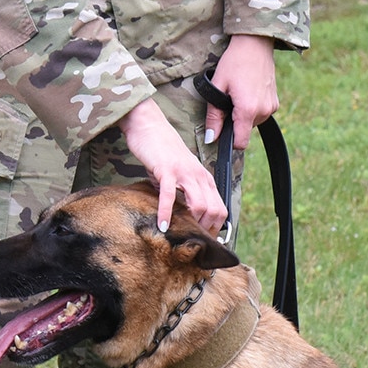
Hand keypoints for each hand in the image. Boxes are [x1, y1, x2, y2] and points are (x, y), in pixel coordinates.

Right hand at [121, 98, 227, 234]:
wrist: (148, 125)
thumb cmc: (162, 151)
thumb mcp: (179, 173)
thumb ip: (182, 192)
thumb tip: (180, 214)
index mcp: (204, 178)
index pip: (220, 209)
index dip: (214, 228)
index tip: (201, 240)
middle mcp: (199, 176)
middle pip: (213, 210)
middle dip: (204, 230)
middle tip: (190, 241)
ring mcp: (184, 172)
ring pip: (199, 205)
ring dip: (191, 224)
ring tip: (180, 235)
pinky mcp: (167, 170)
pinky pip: (170, 195)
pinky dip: (167, 213)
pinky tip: (162, 225)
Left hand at [205, 34, 279, 150]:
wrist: (255, 44)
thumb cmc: (234, 62)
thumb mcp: (218, 87)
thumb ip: (214, 116)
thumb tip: (211, 139)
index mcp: (248, 110)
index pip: (240, 143)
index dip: (229, 141)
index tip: (221, 129)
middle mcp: (263, 111)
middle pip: (245, 131)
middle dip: (234, 121)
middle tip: (228, 100)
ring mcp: (271, 107)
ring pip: (252, 123)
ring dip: (243, 114)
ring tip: (238, 93)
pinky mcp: (275, 102)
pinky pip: (260, 114)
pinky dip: (252, 108)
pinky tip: (248, 91)